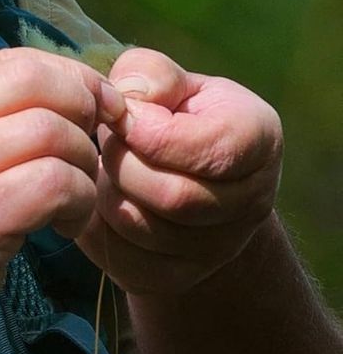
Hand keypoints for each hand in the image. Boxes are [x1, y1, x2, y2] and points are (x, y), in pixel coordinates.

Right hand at [0, 48, 124, 353]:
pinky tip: (65, 224)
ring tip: (74, 195)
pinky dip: (77, 200)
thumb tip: (57, 95)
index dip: (66, 77)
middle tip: (95, 142)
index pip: (9, 61)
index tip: (91, 110)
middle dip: (84, 104)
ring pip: (50, 130)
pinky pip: (52, 183)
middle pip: (33, 79)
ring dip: (83, 162)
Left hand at [77, 48, 282, 295]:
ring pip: (142, 230)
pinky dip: (95, 228)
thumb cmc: (169, 115)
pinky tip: (97, 200)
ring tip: (102, 168)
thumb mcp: (167, 81)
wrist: (176, 176)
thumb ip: (148, 75)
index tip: (123, 117)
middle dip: (122, 164)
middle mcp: (251, 203)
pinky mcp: (176, 278)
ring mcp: (217, 249)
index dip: (152, 134)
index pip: (213, 152)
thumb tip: (127, 101)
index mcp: (258, 141)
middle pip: (174, 197)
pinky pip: (122, 260)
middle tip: (105, 142)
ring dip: (104, 193)